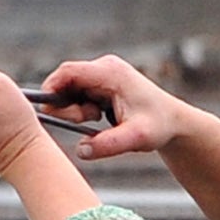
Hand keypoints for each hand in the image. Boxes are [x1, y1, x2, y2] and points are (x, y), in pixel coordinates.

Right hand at [43, 55, 189, 163]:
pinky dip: (82, 110)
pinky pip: (80, 95)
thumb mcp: (136, 139)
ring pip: (72, 90)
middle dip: (66, 104)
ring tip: (97, 121)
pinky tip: (100, 119)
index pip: (68, 72)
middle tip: (81, 124)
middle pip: (67, 81)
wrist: (174, 123)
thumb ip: (109, 145)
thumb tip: (81, 151)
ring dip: (76, 109)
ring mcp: (103, 75)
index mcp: (110, 72)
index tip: (45, 110)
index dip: (51, 88)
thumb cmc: (159, 126)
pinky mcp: (102, 85)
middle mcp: (104, 68)